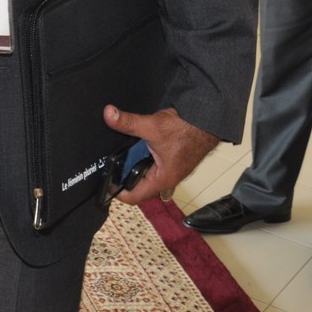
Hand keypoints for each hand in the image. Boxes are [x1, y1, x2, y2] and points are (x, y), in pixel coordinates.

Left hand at [103, 105, 218, 205]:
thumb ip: (128, 122)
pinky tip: (136, 145)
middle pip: (137, 185)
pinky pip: (151, 164)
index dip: (117, 192)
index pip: (134, 197)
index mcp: (162, 179)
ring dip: (133, 163)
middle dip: (123, 175)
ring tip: (122, 152)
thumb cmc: (187, 130)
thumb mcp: (152, 126)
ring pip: (144, 173)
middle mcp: (166, 178)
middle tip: (110, 163)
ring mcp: (169, 171)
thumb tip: (109, 115)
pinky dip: (141, 156)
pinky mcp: (170, 162)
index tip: (105, 182)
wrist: (206, 121)